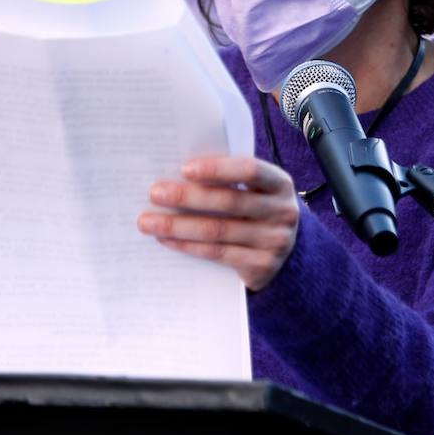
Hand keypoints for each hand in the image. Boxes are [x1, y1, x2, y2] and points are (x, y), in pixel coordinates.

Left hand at [138, 156, 298, 291]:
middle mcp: (282, 212)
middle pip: (229, 202)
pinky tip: (166, 239)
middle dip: (188, 197)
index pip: (251, 170)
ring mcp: (274, 241)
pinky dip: (188, 245)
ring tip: (148, 221)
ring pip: (218, 231)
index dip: (218, 169)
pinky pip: (217, 253)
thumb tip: (178, 174)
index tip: (185, 169)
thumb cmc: (257, 209)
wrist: (285, 251)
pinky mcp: (261, 266)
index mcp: (280, 183)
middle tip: (155, 193)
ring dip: (178, 225)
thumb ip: (230, 180)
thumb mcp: (255, 191)